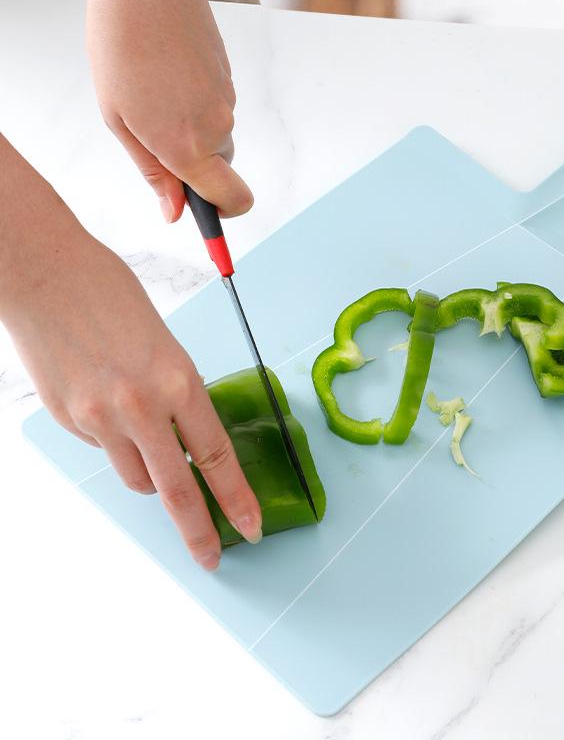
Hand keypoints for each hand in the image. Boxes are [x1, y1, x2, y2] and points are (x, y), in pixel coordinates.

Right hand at [2, 202, 262, 569]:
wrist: (45, 273)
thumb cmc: (112, 294)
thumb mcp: (165, 343)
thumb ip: (175, 394)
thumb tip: (180, 437)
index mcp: (177, 380)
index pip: (215, 455)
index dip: (236, 496)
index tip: (250, 524)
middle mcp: (139, 407)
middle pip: (176, 489)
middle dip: (198, 530)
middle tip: (211, 556)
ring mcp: (97, 417)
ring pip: (135, 477)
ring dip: (152, 476)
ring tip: (148, 441)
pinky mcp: (66, 420)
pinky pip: (100, 450)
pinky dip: (114, 442)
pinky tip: (106, 403)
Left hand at [86, 0, 252, 222]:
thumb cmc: (122, 49)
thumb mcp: (121, 122)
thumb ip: (154, 173)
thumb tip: (174, 213)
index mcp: (187, 148)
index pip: (230, 201)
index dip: (224, 224)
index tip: (220, 244)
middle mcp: (216, 131)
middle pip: (217, 171)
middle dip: (191, 164)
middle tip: (152, 135)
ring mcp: (227, 104)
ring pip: (215, 138)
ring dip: (189, 129)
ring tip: (154, 92)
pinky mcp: (229, 81)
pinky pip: (215, 109)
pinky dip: (195, 103)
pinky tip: (169, 74)